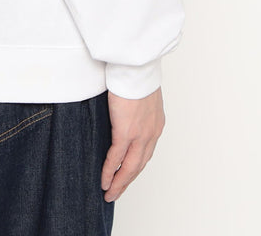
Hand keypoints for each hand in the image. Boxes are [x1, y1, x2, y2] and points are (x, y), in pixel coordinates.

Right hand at [101, 85, 164, 202]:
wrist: (137, 67)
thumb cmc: (136, 74)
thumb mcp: (141, 95)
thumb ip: (136, 109)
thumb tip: (125, 113)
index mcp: (155, 125)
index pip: (146, 153)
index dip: (135, 167)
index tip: (127, 175)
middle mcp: (151, 134)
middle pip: (139, 165)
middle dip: (127, 181)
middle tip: (116, 192)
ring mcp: (139, 135)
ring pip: (130, 167)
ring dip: (119, 182)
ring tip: (109, 192)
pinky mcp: (126, 132)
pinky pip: (116, 157)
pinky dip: (110, 171)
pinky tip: (104, 180)